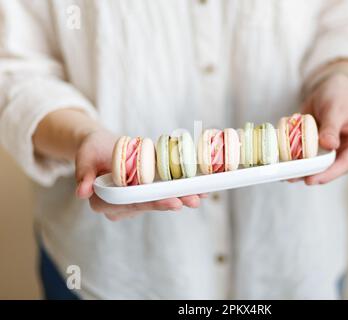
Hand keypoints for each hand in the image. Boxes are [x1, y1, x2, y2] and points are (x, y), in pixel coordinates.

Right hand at [75, 129, 206, 220]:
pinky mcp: (145, 193)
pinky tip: (198, 189)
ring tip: (200, 195)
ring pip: (159, 200)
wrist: (101, 145)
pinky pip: (163, 193)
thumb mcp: (85, 156)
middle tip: (193, 199)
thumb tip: (81, 192)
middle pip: (149, 204)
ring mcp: (135, 200)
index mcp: (104, 201)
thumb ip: (84, 174)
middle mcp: (121, 206)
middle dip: (172, 202)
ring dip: (180, 198)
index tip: (172, 202)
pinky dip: (180, 190)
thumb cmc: (91, 149)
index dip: (152, 203)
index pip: (131, 204)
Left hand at [290, 73, 347, 184]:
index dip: (329, 173)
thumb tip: (329, 145)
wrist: (329, 89)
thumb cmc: (339, 96)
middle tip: (293, 177)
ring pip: (317, 167)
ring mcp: (333, 153)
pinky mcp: (319, 151)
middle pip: (330, 169)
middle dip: (312, 175)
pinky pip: (308, 159)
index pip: (347, 163)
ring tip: (285, 174)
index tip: (312, 179)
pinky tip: (283, 165)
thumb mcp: (336, 108)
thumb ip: (332, 127)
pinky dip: (296, 162)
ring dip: (301, 171)